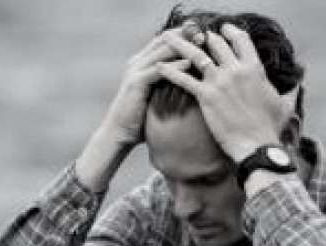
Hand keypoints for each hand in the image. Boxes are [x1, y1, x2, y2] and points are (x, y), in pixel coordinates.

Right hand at [77, 29, 190, 191]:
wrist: (120, 132)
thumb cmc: (141, 117)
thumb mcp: (157, 95)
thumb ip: (168, 82)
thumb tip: (191, 79)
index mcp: (142, 62)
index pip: (165, 40)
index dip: (184, 34)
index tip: (204, 33)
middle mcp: (138, 61)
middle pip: (164, 40)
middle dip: (185, 35)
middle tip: (205, 33)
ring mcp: (135, 71)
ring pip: (162, 51)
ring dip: (182, 46)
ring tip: (201, 43)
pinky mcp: (135, 83)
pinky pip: (158, 70)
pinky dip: (174, 66)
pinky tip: (189, 63)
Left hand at [158, 23, 292, 161]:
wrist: (257, 146)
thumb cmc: (270, 128)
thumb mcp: (285, 105)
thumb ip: (290, 90)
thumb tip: (299, 82)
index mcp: (254, 68)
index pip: (240, 40)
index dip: (229, 31)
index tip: (221, 28)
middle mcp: (236, 70)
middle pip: (215, 43)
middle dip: (201, 34)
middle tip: (190, 31)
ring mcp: (220, 82)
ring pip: (196, 55)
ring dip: (180, 44)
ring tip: (167, 37)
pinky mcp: (206, 96)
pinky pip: (184, 79)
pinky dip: (170, 72)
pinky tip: (159, 67)